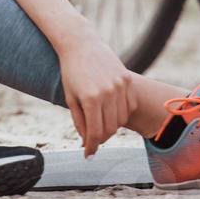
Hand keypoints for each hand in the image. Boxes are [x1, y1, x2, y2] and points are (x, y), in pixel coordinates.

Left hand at [57, 29, 135, 157]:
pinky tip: (111, 111)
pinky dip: (121, 113)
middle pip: (110, 129)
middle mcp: (108, 92)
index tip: (88, 155)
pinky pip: (128, 106)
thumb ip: (80, 122)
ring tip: (100, 123)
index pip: (95, 133)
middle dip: (100, 138)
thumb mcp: (70, 98)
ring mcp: (120, 85)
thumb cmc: (71, 72)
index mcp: (91, 99)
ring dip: (111, 126)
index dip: (92, 147)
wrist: (80, 43)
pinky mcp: (126, 79)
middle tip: (93, 140)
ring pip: (121, 119)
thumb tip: (87, 143)